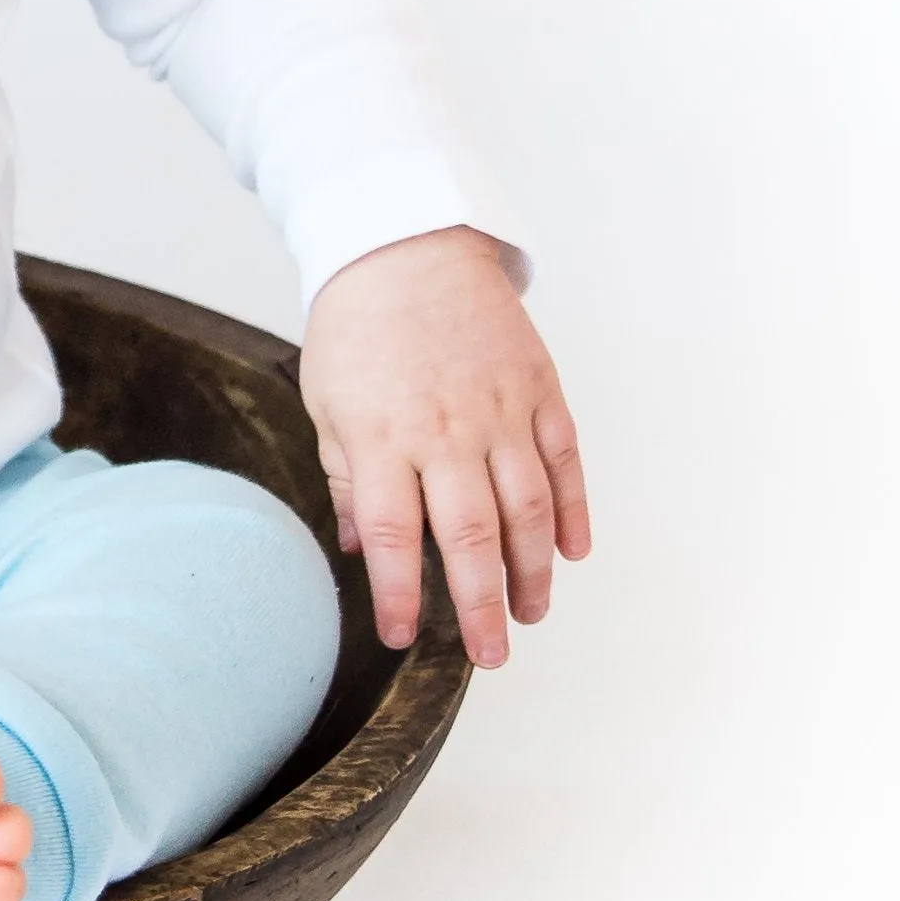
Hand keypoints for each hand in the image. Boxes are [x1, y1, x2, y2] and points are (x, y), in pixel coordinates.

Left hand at [298, 228, 588, 667]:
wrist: (406, 245)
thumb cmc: (357, 327)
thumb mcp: (327, 403)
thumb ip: (348, 478)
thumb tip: (362, 548)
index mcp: (382, 437)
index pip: (394, 535)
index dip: (399, 594)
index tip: (401, 637)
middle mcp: (446, 431)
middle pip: (471, 536)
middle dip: (482, 605)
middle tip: (491, 655)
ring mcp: (500, 411)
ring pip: (528, 509)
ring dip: (533, 571)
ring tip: (531, 614)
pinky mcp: (538, 391)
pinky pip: (564, 463)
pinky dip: (573, 512)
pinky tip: (571, 553)